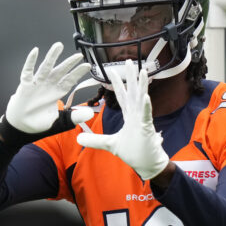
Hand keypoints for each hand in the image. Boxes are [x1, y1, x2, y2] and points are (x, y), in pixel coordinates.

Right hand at [0, 42, 93, 146]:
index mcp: (57, 92)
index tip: (87, 66)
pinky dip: (30, 61)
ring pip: (45, 67)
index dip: (78, 73)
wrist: (21, 126)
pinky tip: (35, 51)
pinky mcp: (25, 85)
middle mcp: (48, 85)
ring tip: (58, 46)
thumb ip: (73, 117)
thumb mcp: (59, 121)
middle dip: (69, 63)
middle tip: (79, 55)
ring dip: (52, 57)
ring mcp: (37, 84)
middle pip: (60, 71)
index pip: (69, 80)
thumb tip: (89, 114)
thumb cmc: (39, 122)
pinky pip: (28, 71)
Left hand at [77, 60, 168, 179]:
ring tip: (142, 71)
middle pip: (132, 92)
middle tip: (129, 61)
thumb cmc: (134, 153)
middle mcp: (137, 115)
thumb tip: (78, 137)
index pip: (122, 97)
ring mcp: (143, 121)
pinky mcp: (147, 129)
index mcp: (130, 117)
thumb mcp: (110, 145)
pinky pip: (146, 116)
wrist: (147, 165)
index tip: (111, 71)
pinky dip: (146, 106)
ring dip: (141, 85)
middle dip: (130, 77)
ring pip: (142, 99)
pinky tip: (145, 96)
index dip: (117, 84)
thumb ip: (95, 140)